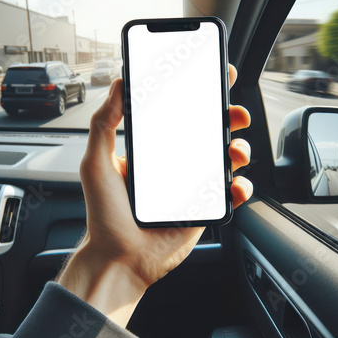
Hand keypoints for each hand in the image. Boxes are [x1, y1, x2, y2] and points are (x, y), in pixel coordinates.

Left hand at [57, 64, 251, 326]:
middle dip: (228, 118)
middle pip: (210, 133)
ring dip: (239, 148)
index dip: (198, 96)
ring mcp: (192, 186)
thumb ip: (104, 124)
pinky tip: (234, 185)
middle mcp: (175, 165)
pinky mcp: (204, 209)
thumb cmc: (104, 216)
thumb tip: (118, 85)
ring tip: (235, 151)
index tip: (213, 78)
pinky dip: (241, 187)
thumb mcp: (97, 164)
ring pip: (226, 159)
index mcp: (153, 150)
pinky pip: (231, 194)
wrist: (119, 259)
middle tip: (233, 113)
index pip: (179, 115)